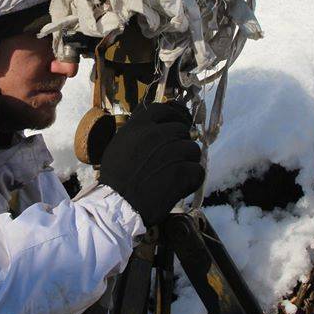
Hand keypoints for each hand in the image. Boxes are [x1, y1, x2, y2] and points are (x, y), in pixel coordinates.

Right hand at [99, 101, 203, 226]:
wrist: (117, 204)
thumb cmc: (115, 176)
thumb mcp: (120, 144)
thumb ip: (137, 131)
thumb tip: (155, 126)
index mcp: (139, 126)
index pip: (164, 109)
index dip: (173, 117)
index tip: (175, 126)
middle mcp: (157, 134)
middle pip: (183, 130)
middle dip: (181, 143)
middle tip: (174, 159)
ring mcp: (172, 152)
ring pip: (193, 150)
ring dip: (188, 161)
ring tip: (177, 174)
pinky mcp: (182, 173)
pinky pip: (198, 170)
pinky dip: (192, 180)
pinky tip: (181, 186)